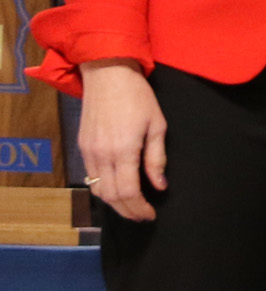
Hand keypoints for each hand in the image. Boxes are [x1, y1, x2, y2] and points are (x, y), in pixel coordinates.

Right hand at [79, 60, 166, 220]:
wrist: (107, 75)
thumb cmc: (138, 96)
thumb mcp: (157, 124)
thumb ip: (156, 158)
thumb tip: (159, 186)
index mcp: (124, 150)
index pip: (129, 192)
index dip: (140, 208)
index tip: (151, 214)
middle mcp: (102, 156)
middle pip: (111, 197)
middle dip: (128, 211)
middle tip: (143, 216)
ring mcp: (88, 152)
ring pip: (98, 190)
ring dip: (114, 204)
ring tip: (131, 207)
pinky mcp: (82, 147)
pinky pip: (91, 177)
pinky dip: (103, 189)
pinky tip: (116, 190)